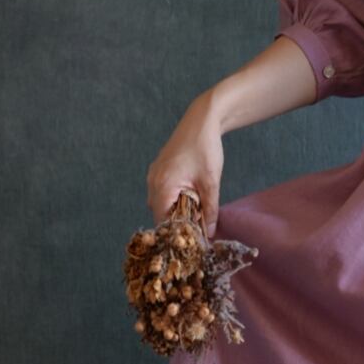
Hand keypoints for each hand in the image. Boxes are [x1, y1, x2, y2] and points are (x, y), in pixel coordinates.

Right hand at [147, 92, 227, 236]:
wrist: (201, 121)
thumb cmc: (205, 150)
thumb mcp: (211, 183)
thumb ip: (210, 210)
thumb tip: (210, 234)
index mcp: (162, 185)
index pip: (162, 220)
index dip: (176, 233)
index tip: (192, 242)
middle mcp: (153, 181)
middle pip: (159, 214)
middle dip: (176, 224)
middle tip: (196, 233)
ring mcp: (154, 174)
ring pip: (160, 203)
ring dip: (175, 212)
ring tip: (195, 218)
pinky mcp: (159, 170)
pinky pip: (162, 192)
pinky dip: (173, 200)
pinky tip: (190, 201)